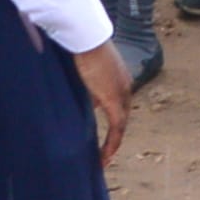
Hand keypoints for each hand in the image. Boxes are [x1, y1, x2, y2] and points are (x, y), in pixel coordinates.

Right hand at [73, 40, 132, 161]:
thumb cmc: (79, 48)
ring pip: (120, 125)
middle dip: (114, 138)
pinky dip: (112, 143)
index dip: (112, 124)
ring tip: (102, 161)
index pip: (118, 106)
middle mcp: (125, 87)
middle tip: (103, 156)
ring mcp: (122, 93)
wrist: (86, 38)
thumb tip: (74, 101)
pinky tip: (105, 157)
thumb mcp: (82, 70)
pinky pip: (117, 127)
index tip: (104, 139)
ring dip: (112, 144)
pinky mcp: (115, 99)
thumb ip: (83, 86)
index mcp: (119, 79)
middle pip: (121, 118)